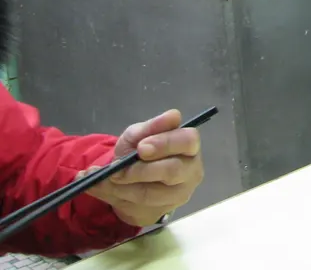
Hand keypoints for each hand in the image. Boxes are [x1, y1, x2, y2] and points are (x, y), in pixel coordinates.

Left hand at [84, 110, 203, 227]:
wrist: (131, 179)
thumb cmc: (141, 149)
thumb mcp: (141, 134)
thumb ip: (152, 126)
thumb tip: (174, 115)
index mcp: (189, 145)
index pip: (188, 141)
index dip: (165, 144)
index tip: (141, 148)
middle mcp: (191, 170)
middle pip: (173, 171)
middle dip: (140, 170)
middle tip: (118, 169)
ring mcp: (179, 193)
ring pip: (151, 194)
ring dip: (123, 186)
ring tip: (106, 178)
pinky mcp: (162, 210)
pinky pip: (137, 207)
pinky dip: (116, 197)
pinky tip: (104, 188)